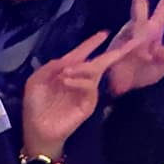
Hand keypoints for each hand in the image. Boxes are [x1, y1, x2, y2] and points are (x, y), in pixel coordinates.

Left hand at [21, 30, 138, 159]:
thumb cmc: (35, 106)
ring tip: (65, 73)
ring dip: (82, 67)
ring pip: (94, 72)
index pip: (82, 54)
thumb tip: (67, 59)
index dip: (92, 44)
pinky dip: (79, 81)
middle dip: (112, 53)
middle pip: (99, 62)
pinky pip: (89, 87)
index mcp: (67, 72)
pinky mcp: (87, 104)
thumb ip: (50, 67)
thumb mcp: (36, 81)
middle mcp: (80, 80)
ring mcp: (85, 92)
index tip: (105, 33)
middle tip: (128, 43)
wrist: (37, 130)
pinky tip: (66, 80)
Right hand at [101, 0, 163, 97]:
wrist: (121, 90)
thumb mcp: (159, 69)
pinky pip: (125, 43)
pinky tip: (139, 60)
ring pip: (132, 22)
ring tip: (142, 39)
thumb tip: (163, 47)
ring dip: (135, 32)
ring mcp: (127, 35)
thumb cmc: (141, 76)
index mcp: (154, 32)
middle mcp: (140, 29)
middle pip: (140, 2)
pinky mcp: (116, 44)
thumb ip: (162, 59)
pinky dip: (130, 52)